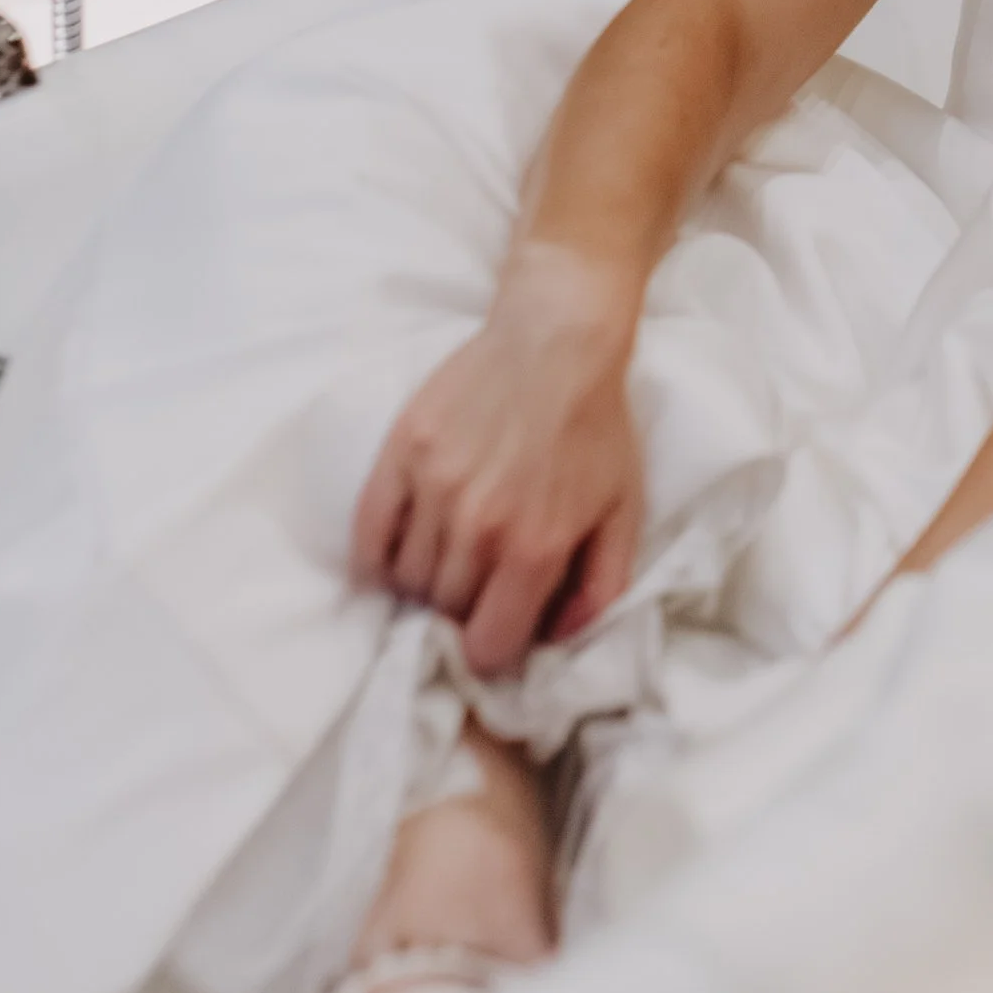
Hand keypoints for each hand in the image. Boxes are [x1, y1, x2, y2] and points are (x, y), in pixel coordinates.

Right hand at [350, 248, 646, 677]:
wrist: (557, 341)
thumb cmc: (595, 428)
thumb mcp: (624, 511)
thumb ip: (601, 586)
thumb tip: (558, 638)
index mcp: (535, 549)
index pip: (487, 647)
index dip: (494, 650)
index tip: (499, 630)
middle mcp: (478, 527)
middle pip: (445, 613)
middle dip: (464, 612)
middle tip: (480, 585)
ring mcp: (433, 490)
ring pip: (407, 580)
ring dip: (426, 583)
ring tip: (450, 560)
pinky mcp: (401, 455)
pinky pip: (369, 536)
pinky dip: (378, 559)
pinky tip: (400, 555)